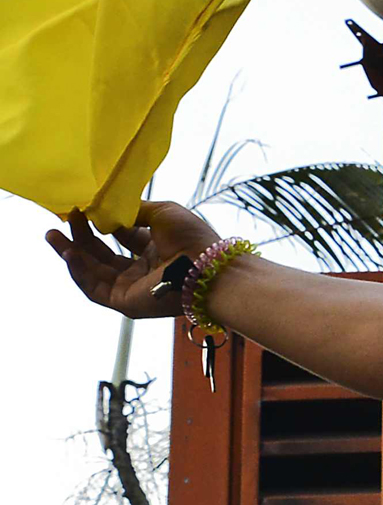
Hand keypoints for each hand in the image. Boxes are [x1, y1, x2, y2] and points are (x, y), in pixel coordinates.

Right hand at [46, 201, 221, 319]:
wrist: (205, 265)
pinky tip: (69, 254)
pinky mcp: (124, 301)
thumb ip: (136, 210)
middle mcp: (143, 268)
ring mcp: (132, 286)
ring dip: (71, 253)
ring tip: (53, 235)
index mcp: (156, 248)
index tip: (83, 209)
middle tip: (61, 220)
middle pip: (103, 254)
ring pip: (93, 271)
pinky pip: (94, 287)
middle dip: (80, 237)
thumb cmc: (191, 237)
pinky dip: (79, 271)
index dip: (102, 224)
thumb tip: (112, 207)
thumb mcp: (162, 213)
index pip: (122, 237)